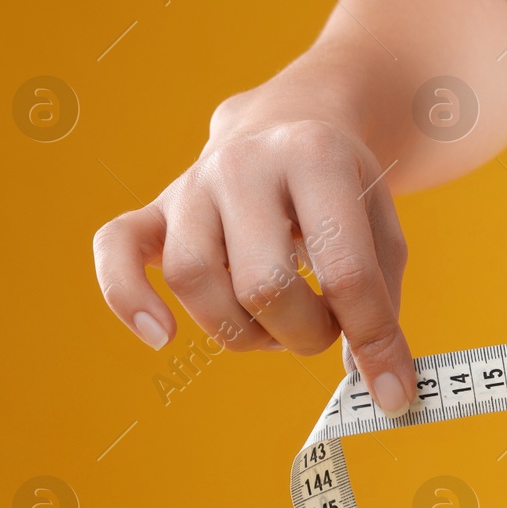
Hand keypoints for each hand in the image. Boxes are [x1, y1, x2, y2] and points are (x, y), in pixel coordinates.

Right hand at [93, 71, 415, 417]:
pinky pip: (115, 250)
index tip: (391, 388)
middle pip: (263, 285)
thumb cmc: (343, 192)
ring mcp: (192, 183)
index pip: (345, 271)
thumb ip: (382, 302)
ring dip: (241, 331)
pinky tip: (161, 336)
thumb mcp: (384, 228)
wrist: (291, 119)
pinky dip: (127, 299)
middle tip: (326, 328)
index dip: (372, 339)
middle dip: (305, 333)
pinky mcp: (155, 205)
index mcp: (316, 157)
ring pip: (193, 281)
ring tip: (278, 325)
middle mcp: (246, 163)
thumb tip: (379, 386)